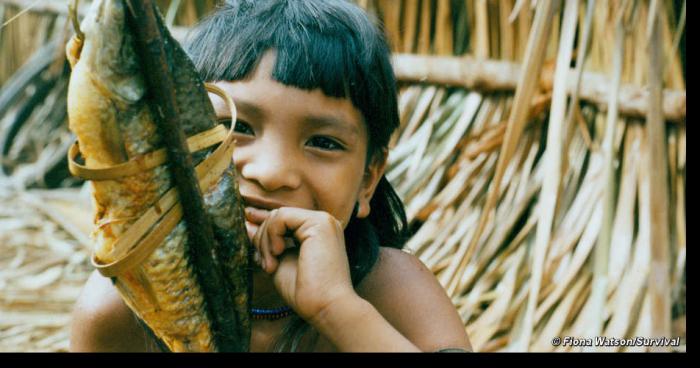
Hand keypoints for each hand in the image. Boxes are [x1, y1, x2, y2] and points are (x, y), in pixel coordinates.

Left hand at [246, 207, 357, 321]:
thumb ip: (266, 243)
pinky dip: (272, 235)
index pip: (283, 221)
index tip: (245, 230)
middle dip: (262, 240)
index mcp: (315, 233)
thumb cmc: (305, 292)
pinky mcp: (319, 224)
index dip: (262, 227)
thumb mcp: (278, 262)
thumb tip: (247, 224)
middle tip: (265, 265)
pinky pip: (282, 217)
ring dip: (265, 241)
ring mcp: (322, 221)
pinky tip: (277, 253)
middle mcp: (322, 223)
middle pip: (278, 217)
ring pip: (278, 216)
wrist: (325, 307)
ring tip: (271, 265)